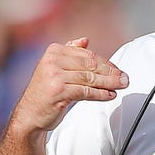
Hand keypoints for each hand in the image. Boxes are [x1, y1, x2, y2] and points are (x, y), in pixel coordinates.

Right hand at [8, 37, 127, 132]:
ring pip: (90, 78)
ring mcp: (54, 75)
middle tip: (125, 79)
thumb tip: (86, 40)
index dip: (106, 63)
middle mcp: (53, 61)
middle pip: (90, 65)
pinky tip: (110, 95)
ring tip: (121, 86)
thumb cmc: (45, 93)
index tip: (118, 70)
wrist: (29, 115)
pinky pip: (86, 91)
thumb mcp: (54, 69)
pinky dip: (100, 94)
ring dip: (109, 83)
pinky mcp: (58, 91)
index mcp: (54, 51)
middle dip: (111, 72)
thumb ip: (70, 53)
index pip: (87, 55)